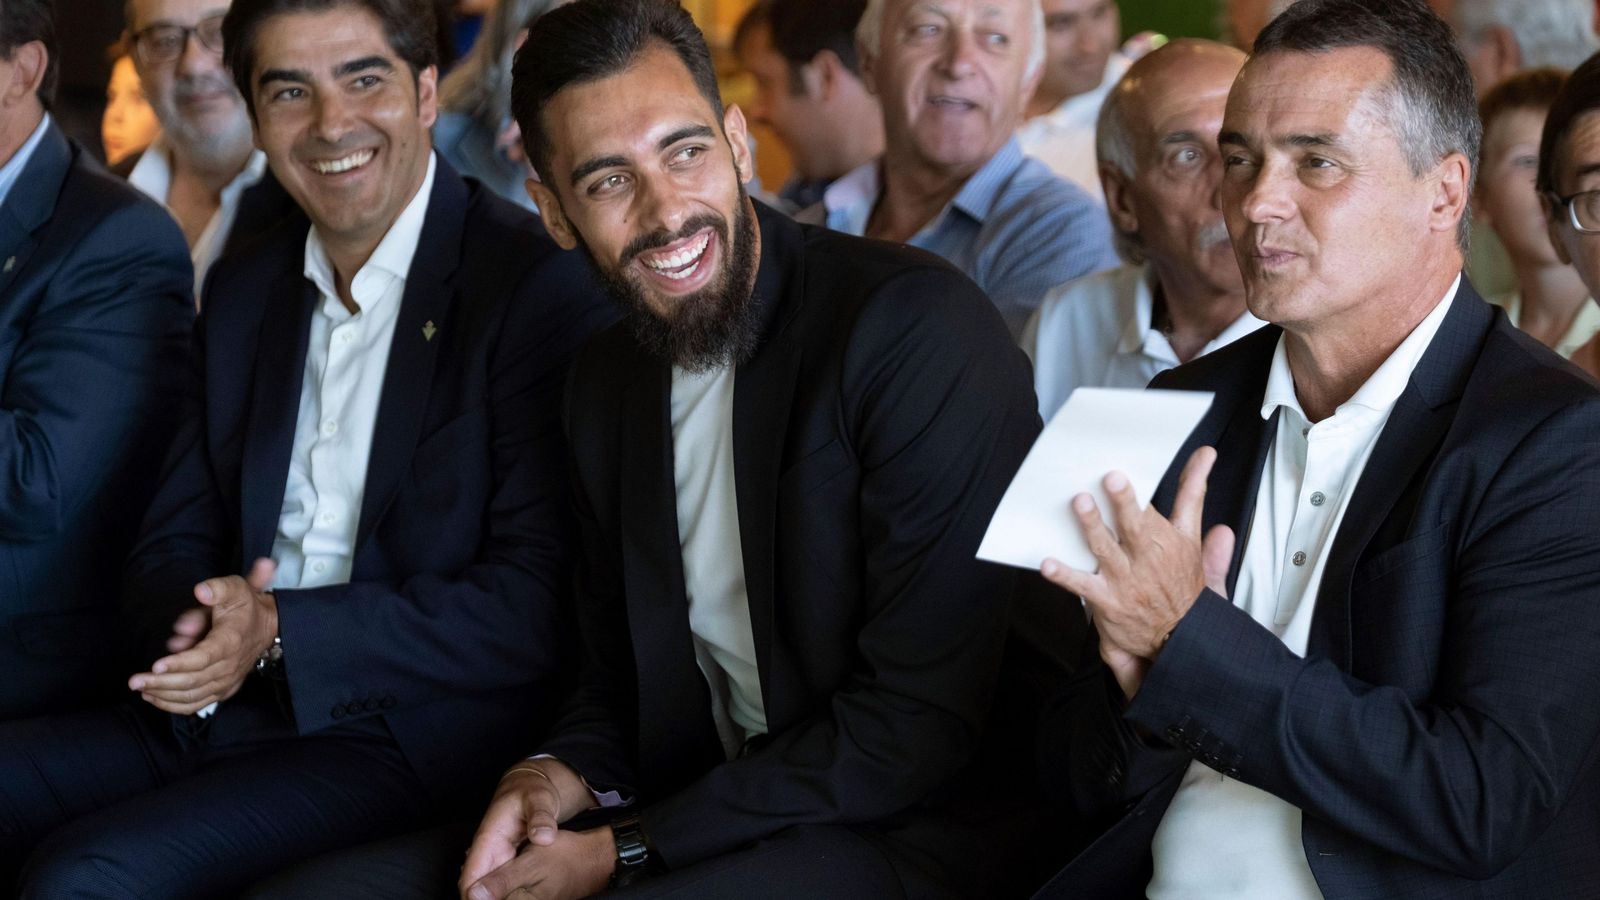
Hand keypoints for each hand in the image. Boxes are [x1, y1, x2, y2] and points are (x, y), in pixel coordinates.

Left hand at [129, 558, 277, 714]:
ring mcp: (227, 680)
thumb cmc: (244, 607)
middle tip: (135, 681)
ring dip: (164, 696)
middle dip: (161, 683)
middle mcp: (229, 666)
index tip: (156, 664)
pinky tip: (154, 698)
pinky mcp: (223, 690)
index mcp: (230, 641)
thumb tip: (201, 592)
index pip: (203, 658)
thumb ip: (218, 588)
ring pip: (193, 696)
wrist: (268, 626)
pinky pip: (198, 704)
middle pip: (193, 681)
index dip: (179, 663)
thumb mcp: (235, 588)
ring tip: (141, 688)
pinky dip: (174, 706)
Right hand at [460, 759, 599, 898]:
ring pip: (488, 887)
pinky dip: (505, 893)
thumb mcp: (540, 799)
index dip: (474, 897)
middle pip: (476, 887)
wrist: (531, 786)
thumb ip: (541, 817)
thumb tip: (543, 838)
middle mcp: (488, 851)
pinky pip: (500, 881)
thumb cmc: (533, 791)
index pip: (471, 876)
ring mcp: (496, 856)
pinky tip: (517, 899)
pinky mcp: (506, 860)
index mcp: (488, 838)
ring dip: (494, 898)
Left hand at [1041, 448, 1234, 696]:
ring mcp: (1124, 579)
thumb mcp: (1193, 541)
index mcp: (1167, 541)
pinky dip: (1064, 575)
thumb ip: (1194, 496)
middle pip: (1135, 526)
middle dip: (1124, 503)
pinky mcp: (1106, 600)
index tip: (1159, 463)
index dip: (1159, 486)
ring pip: (1106, 549)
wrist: (1180, 636)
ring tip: (1080, 504)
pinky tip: (1047, 564)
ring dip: (1092, 526)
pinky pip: (1081, 585)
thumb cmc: (1181, 584)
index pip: (1162, 508)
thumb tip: (1207, 457)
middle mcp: (1146, 558)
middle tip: (1112, 479)